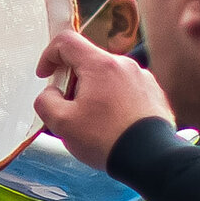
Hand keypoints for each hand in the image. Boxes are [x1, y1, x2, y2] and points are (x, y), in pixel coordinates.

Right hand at [33, 28, 171, 167]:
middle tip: (68, 107)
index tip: (45, 76)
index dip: (49, 55)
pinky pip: (126, 88)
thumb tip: (51, 94)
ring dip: (93, 91)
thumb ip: (46, 101)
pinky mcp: (154, 93)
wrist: (151, 159)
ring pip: (107, 75)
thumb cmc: (107, 140)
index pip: (66, 41)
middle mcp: (124, 64)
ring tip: (93, 121)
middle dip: (72, 80)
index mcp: (100, 64)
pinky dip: (114, 100)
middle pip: (88, 60)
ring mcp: (142, 77)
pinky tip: (113, 124)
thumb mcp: (62, 124)